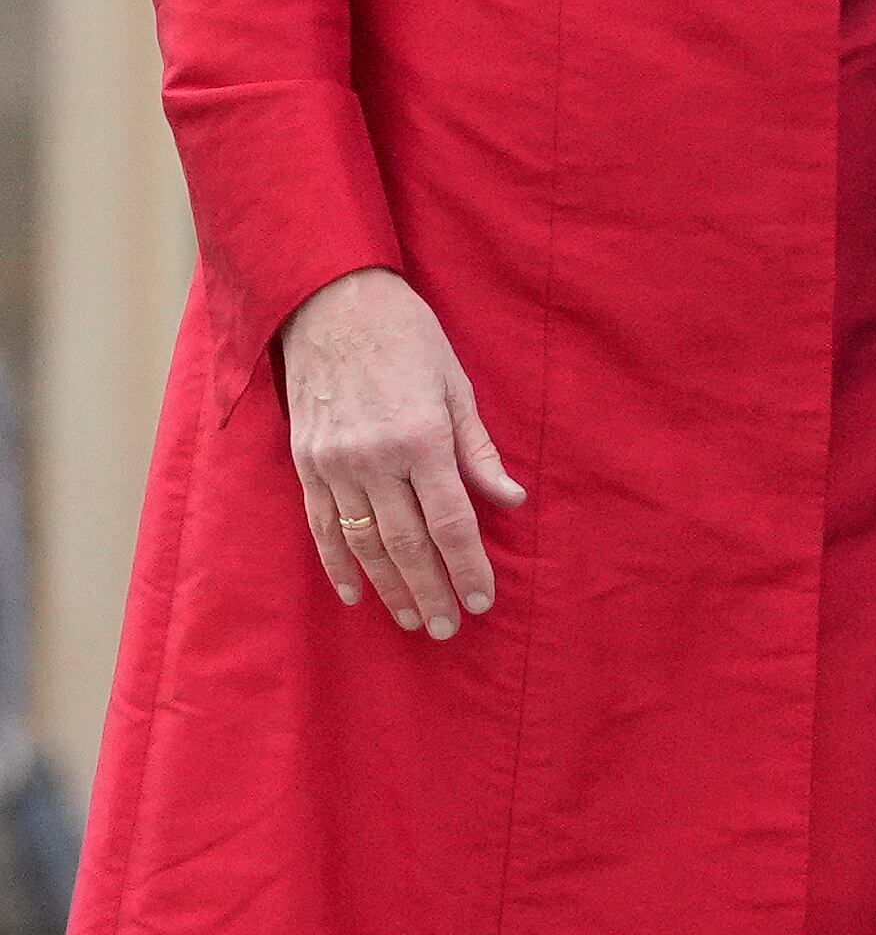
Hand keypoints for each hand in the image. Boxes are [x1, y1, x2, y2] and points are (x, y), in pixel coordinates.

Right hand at [278, 267, 523, 637]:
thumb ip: (479, 450)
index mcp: (422, 437)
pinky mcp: (305, 464)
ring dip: (389, 588)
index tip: (483, 599)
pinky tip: (356, 594)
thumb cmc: (408, 339)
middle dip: (431, 590)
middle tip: (449, 628)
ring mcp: (333, 464)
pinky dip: (338, 564)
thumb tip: (510, 500)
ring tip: (413, 620)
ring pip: (363, 543)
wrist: (329, 305)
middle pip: (406, 543)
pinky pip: (322, 526)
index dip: (468, 565)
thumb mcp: (457, 385)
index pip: (451, 520)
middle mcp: (374, 458)